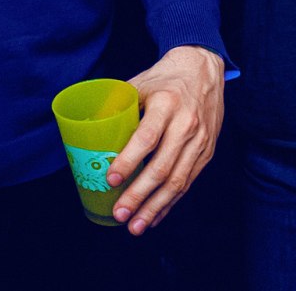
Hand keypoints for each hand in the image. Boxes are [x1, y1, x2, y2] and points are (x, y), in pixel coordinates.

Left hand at [108, 45, 224, 234]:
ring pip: (177, 181)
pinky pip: (187, 182)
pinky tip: (155, 216)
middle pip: (162, 167)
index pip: (147, 137)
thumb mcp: (139, 82)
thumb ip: (117, 104)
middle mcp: (186, 124)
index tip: (111, 179)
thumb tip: (88, 128)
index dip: (128, 160)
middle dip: (139, 195)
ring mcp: (200, 141)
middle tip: (119, 213)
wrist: (203, 69)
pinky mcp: (206, 153)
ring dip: (155, 207)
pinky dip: (170, 203)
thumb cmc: (165, 77)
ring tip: (135, 226)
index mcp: (167, 104)